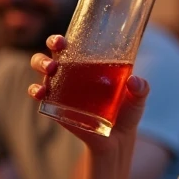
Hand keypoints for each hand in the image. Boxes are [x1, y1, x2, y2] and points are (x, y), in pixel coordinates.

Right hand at [29, 35, 149, 155]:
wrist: (119, 139)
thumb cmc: (127, 111)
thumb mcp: (138, 97)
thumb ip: (141, 88)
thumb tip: (134, 81)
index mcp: (88, 64)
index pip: (70, 45)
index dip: (60, 39)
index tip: (62, 41)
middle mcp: (71, 73)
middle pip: (50, 55)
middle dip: (48, 51)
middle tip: (57, 55)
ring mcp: (61, 90)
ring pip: (42, 72)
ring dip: (40, 65)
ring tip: (50, 71)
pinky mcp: (57, 108)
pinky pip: (41, 96)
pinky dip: (36, 92)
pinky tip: (41, 93)